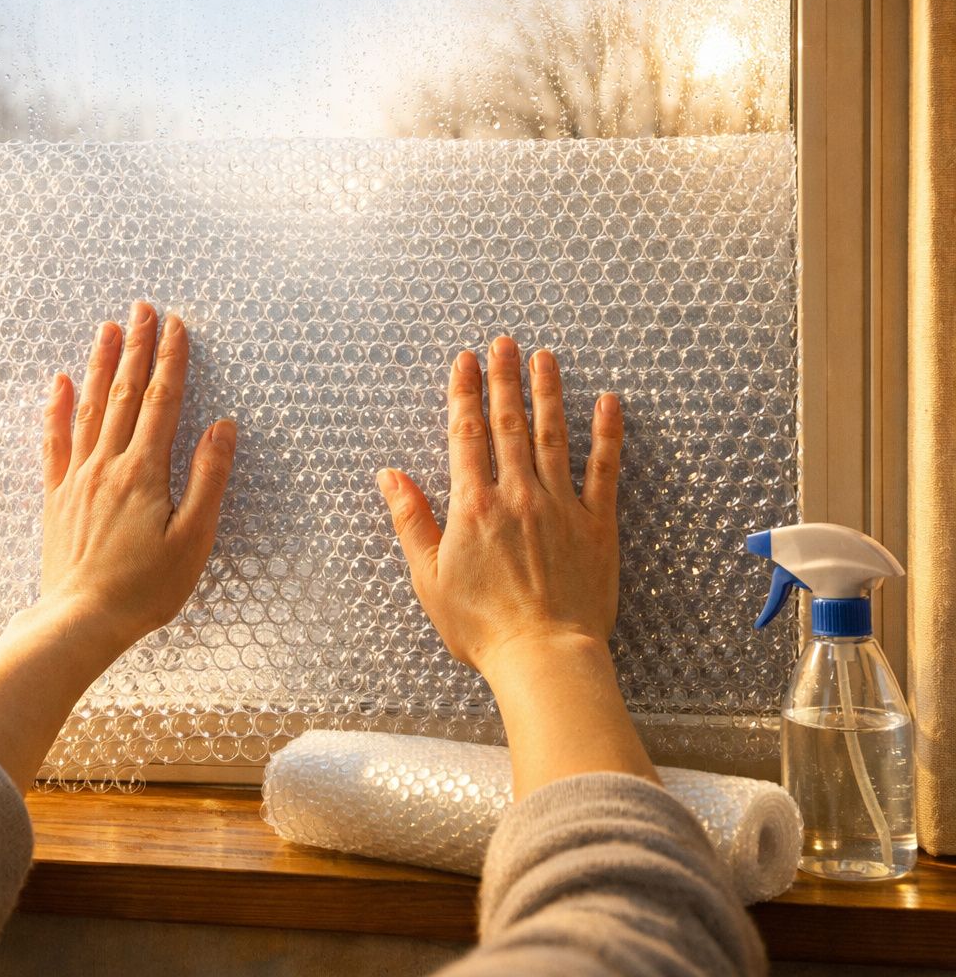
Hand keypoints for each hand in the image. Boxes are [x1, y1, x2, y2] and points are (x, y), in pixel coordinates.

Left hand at [36, 300, 236, 656]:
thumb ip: (208, 479)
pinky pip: (55, 441)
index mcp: (145, 472)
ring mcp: (78, 478)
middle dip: (136, 347)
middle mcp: (108, 465)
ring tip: (107, 328)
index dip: (171, 360)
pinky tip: (59, 383)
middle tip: (142, 308)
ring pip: (89, 408)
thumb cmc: (144, 589)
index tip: (177, 324)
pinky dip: (57, 408)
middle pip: (124, 393)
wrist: (81, 621)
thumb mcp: (193, 539)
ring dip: (100, 365)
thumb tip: (223, 426)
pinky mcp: (58, 497)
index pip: (162, 402)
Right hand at [376, 335, 622, 681]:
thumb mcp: (428, 577)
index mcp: (472, 506)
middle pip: (509, 423)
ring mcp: (560, 506)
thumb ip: (410, 520)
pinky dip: (607, 433)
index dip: (464, 393)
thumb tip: (389, 476)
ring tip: (545, 357)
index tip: (464, 360)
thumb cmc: (481, 626)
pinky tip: (608, 402)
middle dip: (504, 378)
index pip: (467, 434)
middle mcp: (516, 495)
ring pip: (553, 435)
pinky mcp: (596, 524)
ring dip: (548, 392)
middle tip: (503, 342)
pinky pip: (604, 469)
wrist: (543, 656)